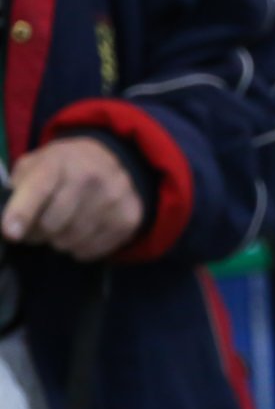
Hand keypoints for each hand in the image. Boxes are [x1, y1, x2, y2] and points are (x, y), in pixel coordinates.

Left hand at [2, 137, 144, 260]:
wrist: (114, 159)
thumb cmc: (63, 166)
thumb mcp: (35, 163)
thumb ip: (18, 186)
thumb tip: (9, 222)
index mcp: (59, 161)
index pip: (39, 190)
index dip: (22, 213)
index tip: (11, 233)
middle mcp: (91, 178)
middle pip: (52, 224)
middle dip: (37, 233)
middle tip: (36, 229)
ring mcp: (113, 199)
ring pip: (71, 240)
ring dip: (58, 242)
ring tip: (60, 229)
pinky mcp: (128, 219)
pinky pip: (91, 250)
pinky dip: (79, 248)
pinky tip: (80, 234)